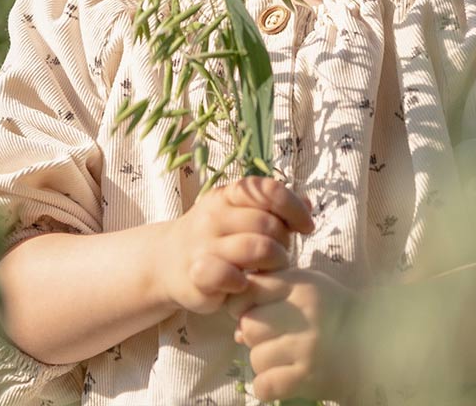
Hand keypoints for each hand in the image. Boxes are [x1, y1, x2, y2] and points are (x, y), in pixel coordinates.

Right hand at [157, 176, 313, 314]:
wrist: (167, 262)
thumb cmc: (214, 238)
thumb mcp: (239, 215)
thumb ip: (272, 209)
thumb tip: (308, 204)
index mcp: (228, 195)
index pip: (269, 190)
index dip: (294, 208)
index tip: (306, 227)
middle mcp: (215, 215)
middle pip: (269, 223)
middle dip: (285, 243)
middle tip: (281, 256)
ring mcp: (205, 243)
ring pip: (258, 248)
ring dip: (274, 264)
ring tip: (270, 272)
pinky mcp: (198, 273)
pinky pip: (232, 276)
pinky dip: (246, 283)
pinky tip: (245, 286)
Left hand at [226, 268, 358, 402]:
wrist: (376, 343)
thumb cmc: (335, 310)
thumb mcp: (307, 285)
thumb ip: (272, 293)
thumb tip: (236, 329)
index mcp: (299, 286)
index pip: (250, 290)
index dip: (244, 303)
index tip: (253, 311)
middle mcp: (301, 314)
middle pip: (249, 326)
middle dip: (255, 335)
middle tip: (273, 338)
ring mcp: (305, 348)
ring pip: (256, 357)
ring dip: (264, 362)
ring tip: (285, 358)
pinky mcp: (308, 378)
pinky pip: (265, 385)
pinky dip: (268, 386)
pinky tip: (282, 378)